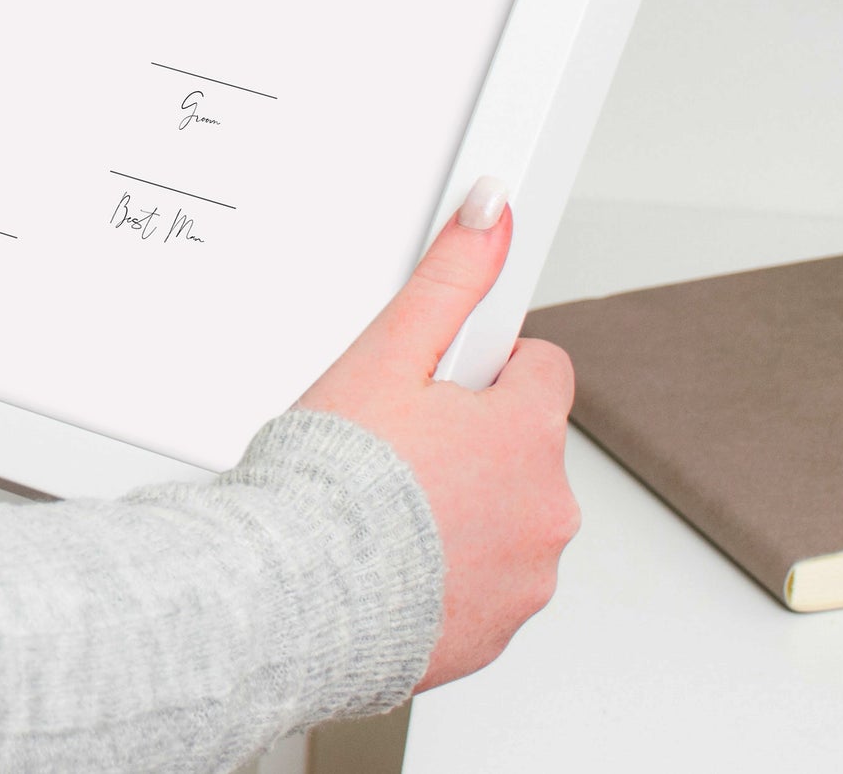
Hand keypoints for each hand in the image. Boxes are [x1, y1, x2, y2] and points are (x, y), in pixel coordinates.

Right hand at [297, 185, 578, 689]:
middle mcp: (547, 509)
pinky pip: (483, 580)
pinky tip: (392, 556)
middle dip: (473, 437)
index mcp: (529, 434)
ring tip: (389, 502)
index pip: (543, 369)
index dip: (485, 366)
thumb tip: (492, 210)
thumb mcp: (389, 352)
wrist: (295, 595)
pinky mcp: (495, 633)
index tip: (440, 381)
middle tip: (399, 441)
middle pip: (523, 445)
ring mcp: (526, 578)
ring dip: (464, 504)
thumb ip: (450, 277)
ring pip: (506, 514)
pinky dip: (448, 568)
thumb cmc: (335, 479)